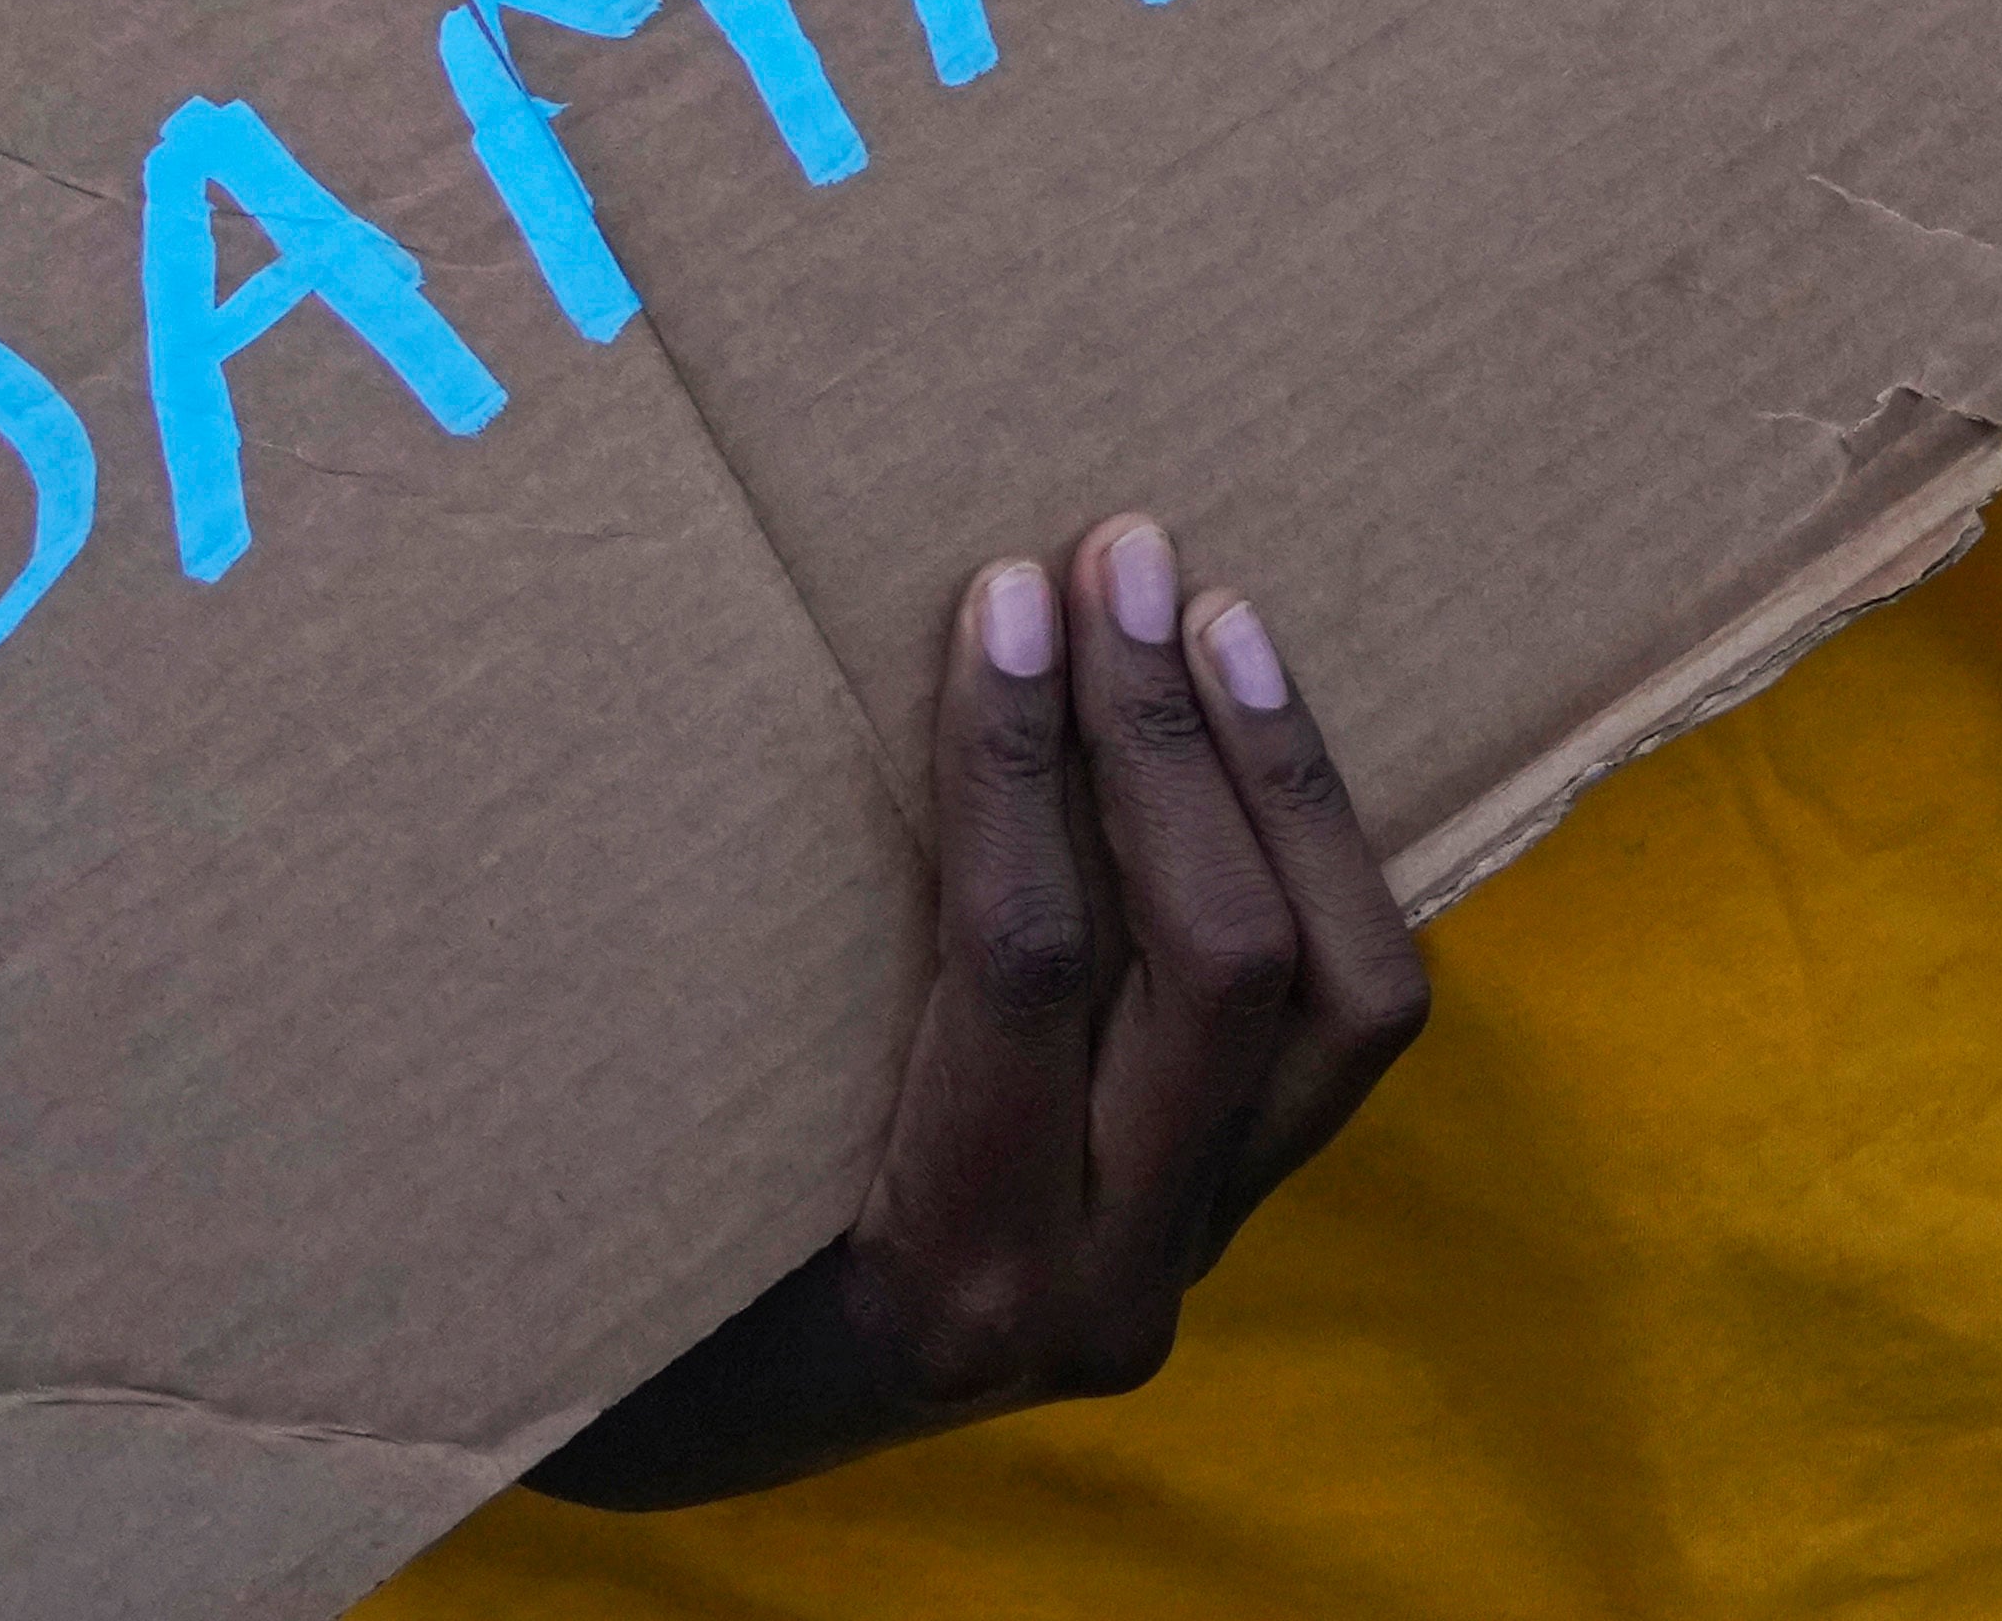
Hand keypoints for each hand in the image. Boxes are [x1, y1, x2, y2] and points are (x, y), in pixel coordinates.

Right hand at [530, 517, 1428, 1507]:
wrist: (727, 1440)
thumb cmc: (658, 1279)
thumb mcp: (666, 1173)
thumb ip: (737, 1004)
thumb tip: (736, 713)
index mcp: (943, 1274)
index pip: (1019, 970)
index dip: (1018, 766)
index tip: (997, 601)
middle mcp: (1104, 1285)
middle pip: (1221, 968)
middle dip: (1171, 742)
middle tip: (1115, 561)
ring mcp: (1196, 1252)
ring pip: (1341, 994)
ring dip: (1283, 784)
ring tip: (1216, 616)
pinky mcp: (1239, 1207)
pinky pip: (1343, 1020)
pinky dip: (1321, 858)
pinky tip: (1264, 728)